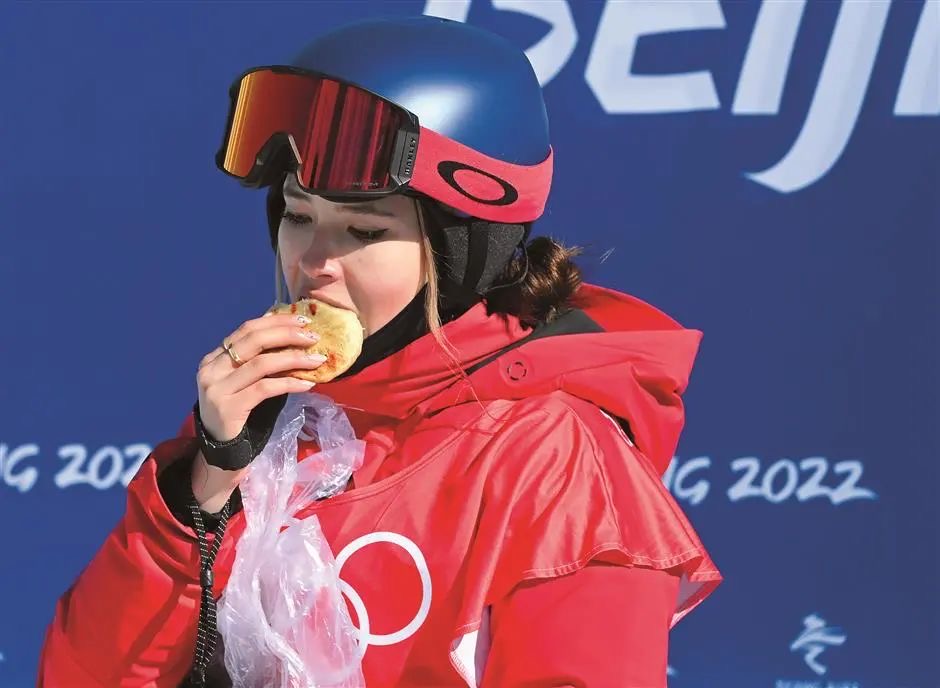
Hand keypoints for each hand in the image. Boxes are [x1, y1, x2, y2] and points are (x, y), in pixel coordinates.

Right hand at [197, 312, 326, 441]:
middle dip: (286, 335)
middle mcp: (211, 369)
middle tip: (313, 337)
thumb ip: (260, 360)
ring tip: (317, 360)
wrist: (221, 449)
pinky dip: (290, 384)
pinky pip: (265, 388)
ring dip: (294, 359)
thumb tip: (294, 335)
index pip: (247, 330)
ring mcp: (217, 388)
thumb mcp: (245, 381)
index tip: (302, 320)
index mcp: (214, 357)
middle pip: (253, 341)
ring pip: (261, 364)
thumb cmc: (239, 411)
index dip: (276, 322)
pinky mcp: (229, 407)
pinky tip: (307, 384)